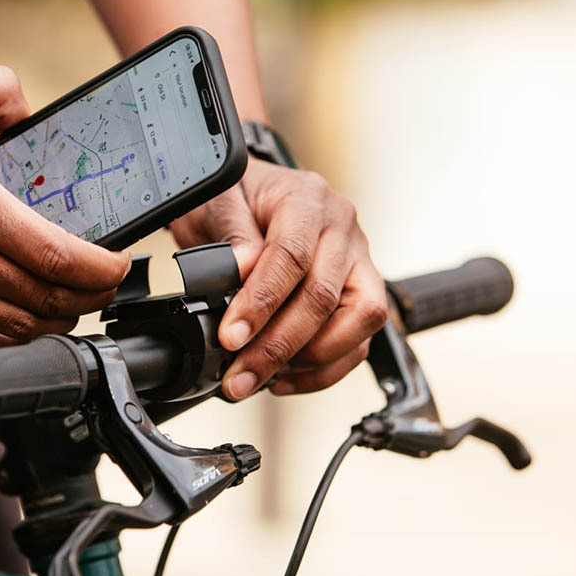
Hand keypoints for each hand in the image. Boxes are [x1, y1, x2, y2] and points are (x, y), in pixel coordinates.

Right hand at [0, 66, 129, 349]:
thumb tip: (25, 111)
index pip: (59, 257)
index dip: (102, 270)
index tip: (119, 265)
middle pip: (44, 300)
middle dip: (89, 299)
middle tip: (104, 287)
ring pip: (9, 327)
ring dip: (51, 322)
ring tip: (69, 305)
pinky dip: (1, 338)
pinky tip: (15, 326)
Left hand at [170, 158, 387, 398]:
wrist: (248, 196)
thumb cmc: (234, 197)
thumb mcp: (217, 203)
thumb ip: (232, 236)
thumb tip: (242, 269)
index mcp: (307, 199)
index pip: (292, 257)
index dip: (261, 303)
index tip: (231, 337)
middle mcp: (341, 228)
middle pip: (325, 296)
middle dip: (278, 346)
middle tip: (240, 376)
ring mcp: (356, 260)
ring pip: (359, 321)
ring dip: (309, 362)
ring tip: (261, 378)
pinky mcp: (359, 292)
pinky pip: (357, 341)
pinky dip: (323, 369)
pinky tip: (283, 379)